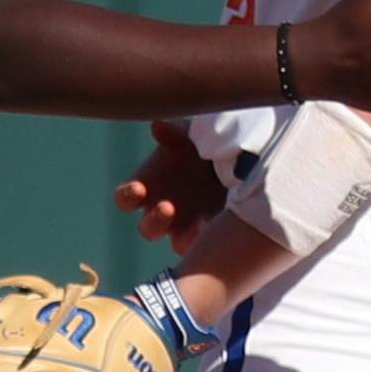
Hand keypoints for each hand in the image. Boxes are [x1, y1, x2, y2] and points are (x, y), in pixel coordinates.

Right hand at [114, 120, 226, 253]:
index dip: (128, 195)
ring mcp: (188, 226)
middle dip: (156, 221)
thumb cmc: (206, 142)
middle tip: (168, 207)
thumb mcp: (194, 133)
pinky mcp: (214, 234)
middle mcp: (163, 210)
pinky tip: (224, 224)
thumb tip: (158, 127)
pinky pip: (209, 244)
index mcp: (149, 186)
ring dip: (185, 237)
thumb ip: (175, 132)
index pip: (125, 199)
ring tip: (202, 225)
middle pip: (148, 229)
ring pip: (178, 243)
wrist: (244, 156)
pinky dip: (215, 237)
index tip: (138, 188)